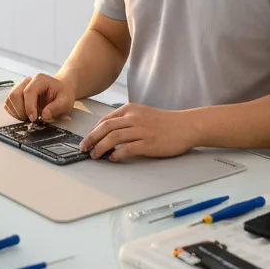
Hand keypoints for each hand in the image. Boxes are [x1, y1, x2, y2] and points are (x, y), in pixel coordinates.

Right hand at [4, 73, 75, 123]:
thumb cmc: (63, 94)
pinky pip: (8, 103)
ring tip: (28, 118)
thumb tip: (44, 116)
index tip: (34, 119)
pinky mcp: (16, 93)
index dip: (29, 107)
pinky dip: (13, 112)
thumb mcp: (66, 102)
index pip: (28, 92)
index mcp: (40, 80)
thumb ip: (56, 108)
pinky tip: (23, 115)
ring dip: (16, 112)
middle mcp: (27, 81)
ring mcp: (20, 86)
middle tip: (31, 120)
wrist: (60, 89)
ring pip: (9, 99)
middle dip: (21, 111)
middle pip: (15, 95)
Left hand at [78, 103, 195, 160]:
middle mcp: (134, 118)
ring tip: (95, 155)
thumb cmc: (165, 122)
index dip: (93, 131)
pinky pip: (127, 149)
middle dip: (91, 139)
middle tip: (84, 148)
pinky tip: (112, 159)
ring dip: (100, 148)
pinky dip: (117, 154)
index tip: (87, 139)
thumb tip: (108, 132)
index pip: (105, 120)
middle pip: (105, 128)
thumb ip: (126, 120)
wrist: (185, 126)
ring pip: (113, 138)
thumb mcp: (142, 113)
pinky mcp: (148, 143)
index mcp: (130, 109)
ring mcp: (141, 130)